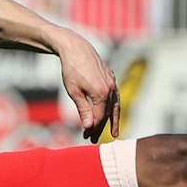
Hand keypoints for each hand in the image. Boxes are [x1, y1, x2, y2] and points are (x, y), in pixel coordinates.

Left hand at [50, 26, 121, 141]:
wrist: (75, 47)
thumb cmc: (71, 69)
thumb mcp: (74, 91)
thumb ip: (83, 109)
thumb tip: (89, 126)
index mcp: (101, 93)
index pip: (99, 117)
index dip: (93, 128)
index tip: (87, 137)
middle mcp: (110, 88)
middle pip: (107, 113)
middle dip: (100, 127)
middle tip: (94, 139)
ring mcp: (112, 82)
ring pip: (115, 105)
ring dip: (113, 120)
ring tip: (114, 133)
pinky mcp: (111, 77)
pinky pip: (114, 96)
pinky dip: (113, 107)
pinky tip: (111, 113)